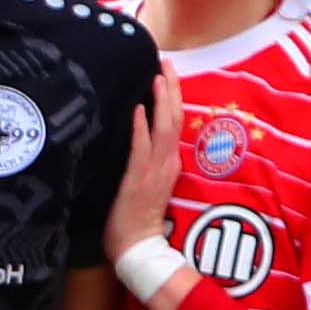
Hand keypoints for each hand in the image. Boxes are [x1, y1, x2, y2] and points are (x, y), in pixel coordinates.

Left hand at [104, 65, 183, 295]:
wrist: (137, 247)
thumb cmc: (136, 218)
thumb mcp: (146, 183)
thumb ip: (146, 161)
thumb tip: (138, 136)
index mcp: (169, 163)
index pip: (174, 123)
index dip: (172, 98)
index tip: (166, 74)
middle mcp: (167, 162)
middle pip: (174, 118)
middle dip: (172, 89)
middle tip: (166, 62)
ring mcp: (155, 170)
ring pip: (164, 127)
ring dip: (161, 100)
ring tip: (158, 75)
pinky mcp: (138, 179)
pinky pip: (141, 149)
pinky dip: (141, 127)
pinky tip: (138, 108)